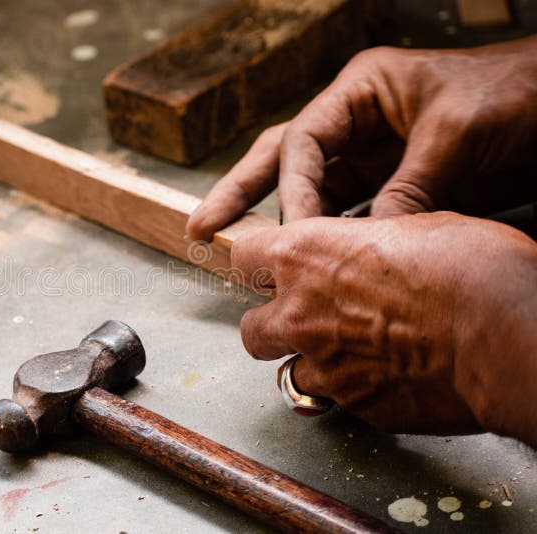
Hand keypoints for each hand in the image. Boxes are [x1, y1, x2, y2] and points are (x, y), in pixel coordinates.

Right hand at [187, 36, 536, 239]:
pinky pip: (347, 212)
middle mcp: (355, 121)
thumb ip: (406, 187)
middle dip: (238, 192)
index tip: (294, 234)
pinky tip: (308, 261)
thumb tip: (367, 244)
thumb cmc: (516, 95)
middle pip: (281, 159)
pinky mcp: (391, 183)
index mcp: (360, 91)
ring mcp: (371, 154)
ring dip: (276, 221)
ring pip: (308, 189)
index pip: (303, 141)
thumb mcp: (456, 133)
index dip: (291, 189)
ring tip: (231, 249)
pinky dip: (326, 237)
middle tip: (200, 228)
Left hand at [232, 212, 536, 444]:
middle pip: (251, 328)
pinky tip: (389, 375)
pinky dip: (355, 389)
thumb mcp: (416, 226)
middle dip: (271, 325)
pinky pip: (339, 399)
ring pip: (291, 372)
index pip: (243, 258)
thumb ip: (369, 242)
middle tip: (303, 319)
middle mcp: (300, 314)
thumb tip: (369, 247)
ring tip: (350, 353)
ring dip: (311, 363)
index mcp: (305, 257)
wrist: (507, 335)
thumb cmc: (471, 270)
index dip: (255, 264)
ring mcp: (324, 367)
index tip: (267, 269)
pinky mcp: (356, 407)